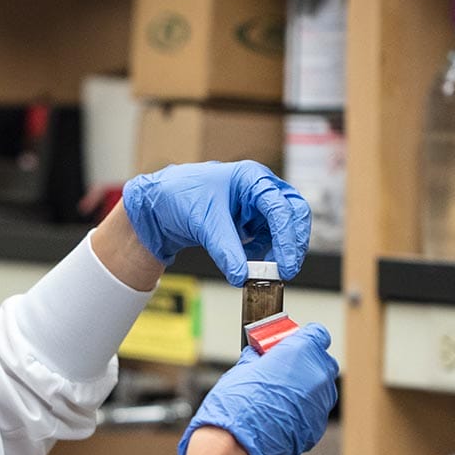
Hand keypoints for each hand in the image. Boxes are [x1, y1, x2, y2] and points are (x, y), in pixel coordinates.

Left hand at [122, 161, 311, 285]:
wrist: (162, 206)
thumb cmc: (181, 196)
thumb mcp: (204, 223)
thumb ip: (225, 250)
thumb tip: (241, 276)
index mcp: (252, 178)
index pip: (281, 206)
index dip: (287, 237)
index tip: (285, 264)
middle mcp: (260, 189)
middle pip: (293, 214)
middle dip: (292, 243)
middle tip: (286, 270)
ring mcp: (257, 206)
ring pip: (284, 229)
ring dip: (278, 251)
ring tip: (264, 270)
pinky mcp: (251, 223)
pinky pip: (268, 240)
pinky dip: (263, 254)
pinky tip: (248, 262)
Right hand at [176, 324, 338, 454]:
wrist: (237, 442)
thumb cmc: (237, 401)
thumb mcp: (243, 369)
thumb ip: (259, 360)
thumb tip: (257, 357)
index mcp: (301, 351)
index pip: (317, 334)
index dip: (304, 339)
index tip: (291, 345)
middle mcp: (317, 374)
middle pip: (322, 362)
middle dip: (306, 365)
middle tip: (283, 371)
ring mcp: (321, 403)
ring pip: (321, 390)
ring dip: (306, 390)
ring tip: (279, 399)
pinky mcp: (316, 427)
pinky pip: (313, 414)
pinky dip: (301, 413)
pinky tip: (280, 418)